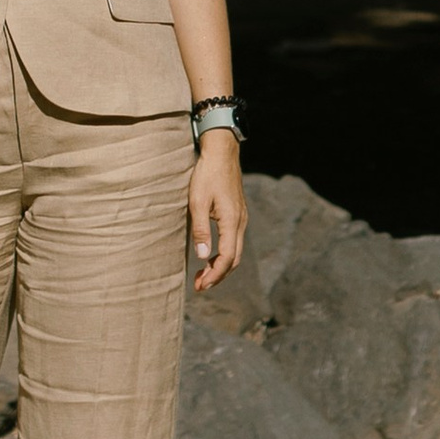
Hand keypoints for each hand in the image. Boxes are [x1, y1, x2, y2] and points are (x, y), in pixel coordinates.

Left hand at [189, 132, 245, 292]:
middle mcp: (241, 223)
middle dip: (218, 275)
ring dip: (221, 266)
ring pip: (235, 251)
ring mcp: (241, 218)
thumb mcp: (198, 201)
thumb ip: (201, 230)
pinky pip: (234, 241)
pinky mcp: (238, 214)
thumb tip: (202, 257)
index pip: (227, 258)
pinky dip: (224, 254)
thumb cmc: (207, 175)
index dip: (214, 275)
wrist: (222, 153)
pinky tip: (211, 255)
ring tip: (203, 274)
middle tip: (200, 285)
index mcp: (232, 221)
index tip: (200, 285)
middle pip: (234, 260)